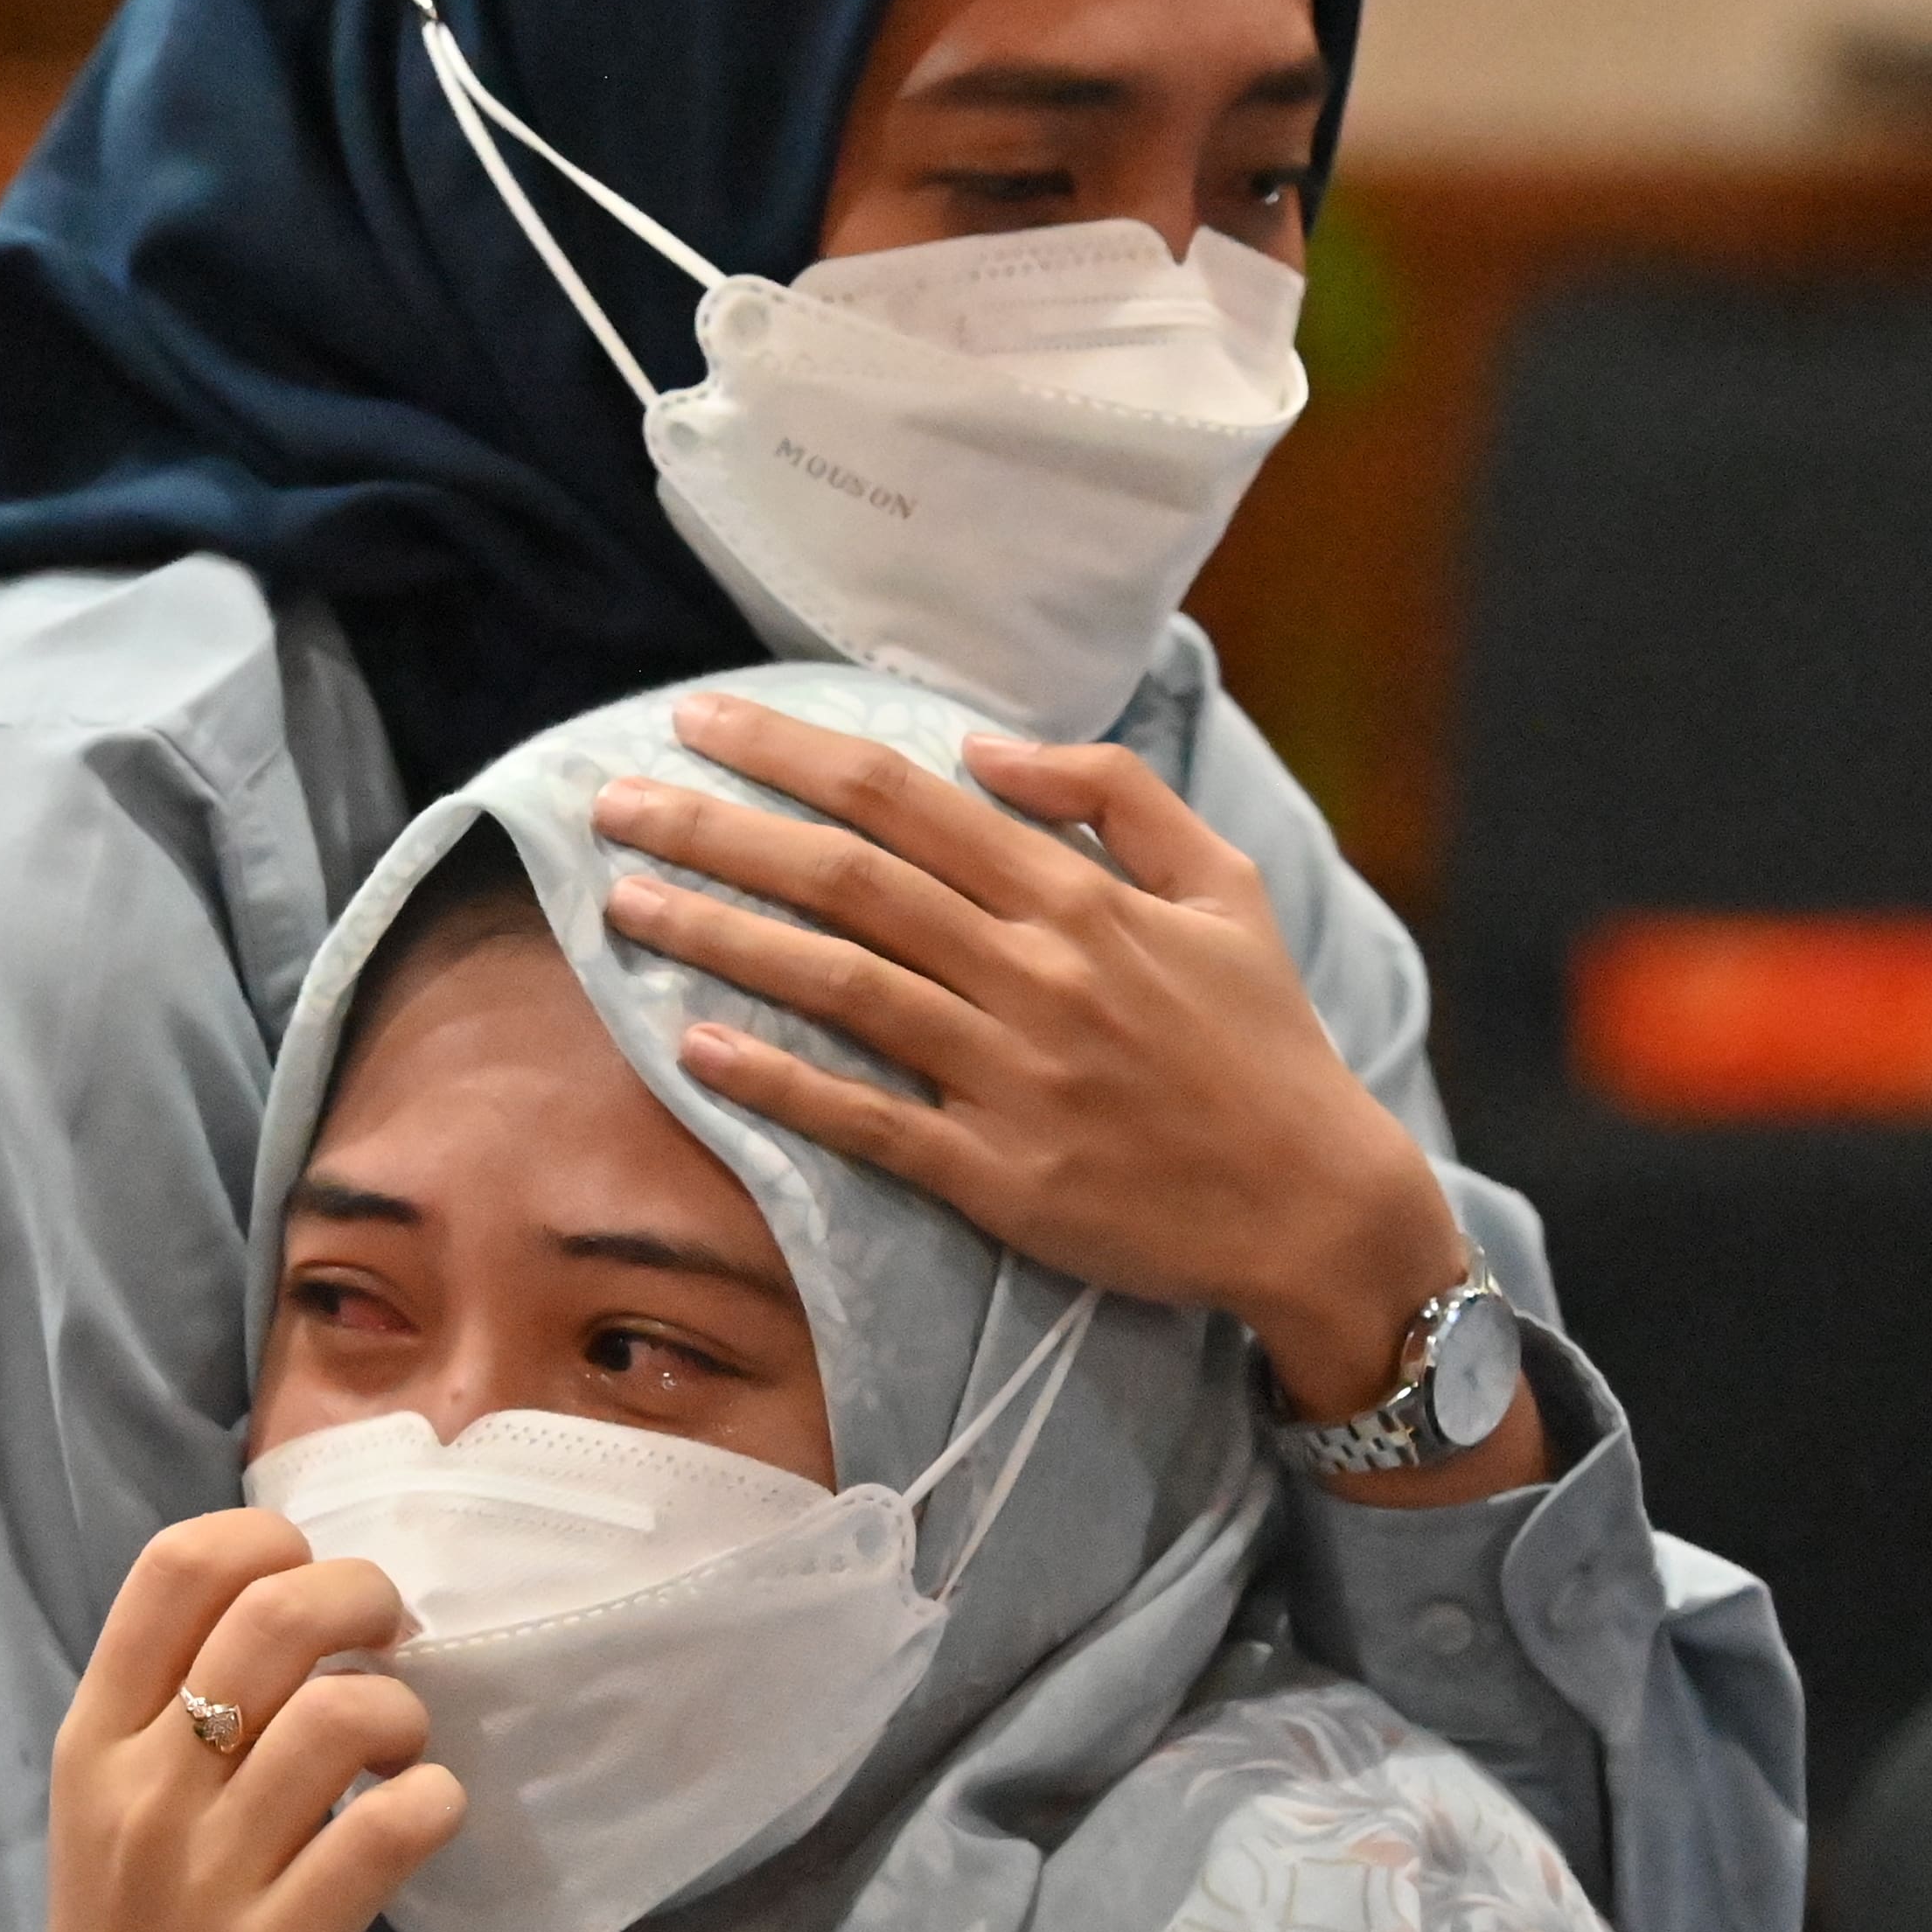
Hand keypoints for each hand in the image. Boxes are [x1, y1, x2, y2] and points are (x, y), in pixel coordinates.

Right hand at [0, 1515, 465, 1931]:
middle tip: (392, 1640)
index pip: (178, 1567)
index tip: (314, 1586)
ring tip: (402, 1755)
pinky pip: (385, 1834)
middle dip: (363, 1598)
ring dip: (405, 1715)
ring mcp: (209, 1875)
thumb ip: (170, 1712)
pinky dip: (432, 1805)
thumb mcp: (106, 1812)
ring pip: (340, 1717)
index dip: (271, 1541)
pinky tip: (423, 1820)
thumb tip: (292, 1607)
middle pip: (273, 1619)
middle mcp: (145, 1792)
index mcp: (96, 1741)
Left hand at [589, 691, 1467, 1422]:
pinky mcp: (997, 1175)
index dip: (789, 753)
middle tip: (614, 800)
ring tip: (622, 903)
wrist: (1317, 1206)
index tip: (701, 724)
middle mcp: (1033, 973)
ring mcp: (1010, 1076)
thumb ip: (1114, 796)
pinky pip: (865, 1119)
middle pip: (846, 876)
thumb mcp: (1225, 885)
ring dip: (720, 936)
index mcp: (1077, 896)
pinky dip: (776, 1080)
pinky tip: (692, 1047)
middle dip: (717, 829)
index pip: (903, 797)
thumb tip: (988, 745)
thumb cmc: (1264, 1044)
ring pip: (838, 983)